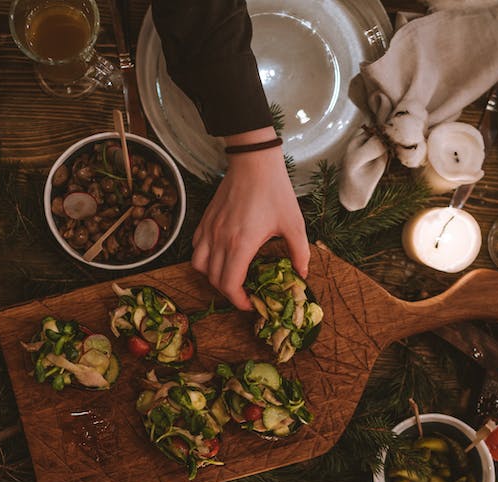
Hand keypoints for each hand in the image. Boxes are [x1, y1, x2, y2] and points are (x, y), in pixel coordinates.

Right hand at [191, 135, 309, 309]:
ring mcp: (209, 230)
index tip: (250, 303)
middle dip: (228, 292)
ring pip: (198, 265)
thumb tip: (302, 274)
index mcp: (241, 244)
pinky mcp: (205, 220)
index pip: (229, 285)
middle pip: (213, 280)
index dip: (238, 300)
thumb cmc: (275, 191)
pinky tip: (219, 255)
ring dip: (212, 276)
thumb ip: (299, 252)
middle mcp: (219, 240)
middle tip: (244, 292)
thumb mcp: (294, 224)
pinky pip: (195, 247)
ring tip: (229, 275)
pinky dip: (204, 258)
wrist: (254, 162)